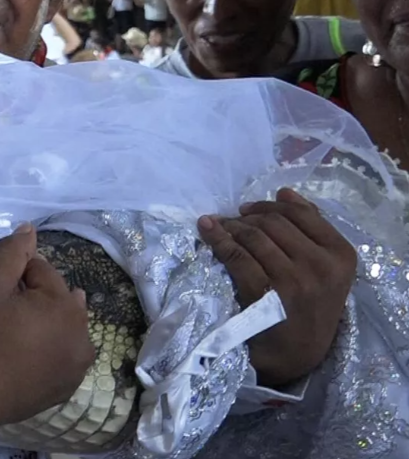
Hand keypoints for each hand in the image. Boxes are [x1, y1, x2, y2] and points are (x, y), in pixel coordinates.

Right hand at [0, 224, 93, 447]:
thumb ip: (12, 253)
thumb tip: (30, 230)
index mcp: (68, 307)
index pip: (41, 270)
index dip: (13, 276)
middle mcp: (84, 337)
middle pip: (55, 299)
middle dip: (32, 298)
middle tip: (0, 315)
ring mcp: (77, 368)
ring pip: (59, 327)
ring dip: (42, 323)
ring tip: (10, 334)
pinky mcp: (65, 389)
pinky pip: (59, 354)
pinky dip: (46, 349)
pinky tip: (21, 355)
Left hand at [199, 188, 355, 386]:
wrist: (295, 356)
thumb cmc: (308, 308)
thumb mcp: (324, 270)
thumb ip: (311, 229)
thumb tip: (285, 192)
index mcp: (341, 256)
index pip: (302, 214)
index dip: (270, 205)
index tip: (249, 208)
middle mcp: (321, 266)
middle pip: (274, 223)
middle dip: (247, 217)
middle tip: (231, 219)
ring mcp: (293, 281)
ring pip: (253, 236)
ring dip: (230, 226)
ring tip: (218, 226)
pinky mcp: (264, 294)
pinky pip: (236, 255)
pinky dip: (217, 239)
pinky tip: (207, 232)